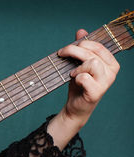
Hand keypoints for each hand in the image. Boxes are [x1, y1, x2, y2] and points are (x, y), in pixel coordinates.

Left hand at [47, 29, 119, 149]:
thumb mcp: (79, 64)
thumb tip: (80, 31)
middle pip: (92, 53)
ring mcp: (106, 82)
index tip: (66, 48)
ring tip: (72, 73)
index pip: (98, 45)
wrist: (75, 107)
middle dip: (73, 50)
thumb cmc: (79, 85)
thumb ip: (82, 48)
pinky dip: (76, 77)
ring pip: (92, 63)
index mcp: (110, 62)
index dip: (81, 43)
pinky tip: (74, 81)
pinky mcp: (97, 92)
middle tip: (61, 54)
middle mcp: (112, 71)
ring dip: (77, 66)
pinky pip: (85, 77)